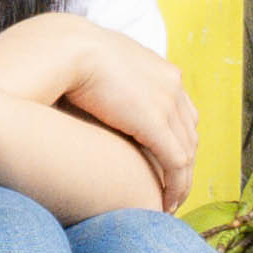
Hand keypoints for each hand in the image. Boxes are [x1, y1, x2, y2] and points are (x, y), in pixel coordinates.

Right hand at [0, 15, 200, 209]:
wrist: (64, 47)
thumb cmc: (67, 57)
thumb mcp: (99, 68)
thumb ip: (110, 83)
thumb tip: (94, 98)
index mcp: (161, 71)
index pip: (182, 113)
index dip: (177, 142)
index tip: (165, 165)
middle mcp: (172, 86)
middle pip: (188, 135)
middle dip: (184, 166)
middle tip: (170, 191)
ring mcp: (167, 104)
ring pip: (186, 153)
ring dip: (181, 183)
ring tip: (168, 204)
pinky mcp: (155, 124)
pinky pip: (176, 164)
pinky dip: (176, 187)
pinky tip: (166, 205)